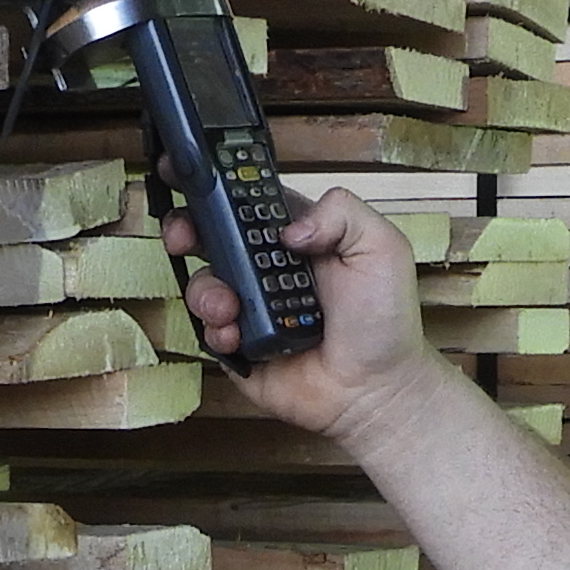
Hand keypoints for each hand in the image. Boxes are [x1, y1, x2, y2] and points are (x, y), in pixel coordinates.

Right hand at [165, 184, 448, 443]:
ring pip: (205, 283)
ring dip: (207, 290)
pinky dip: (216, 331)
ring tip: (230, 306)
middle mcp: (267, 268)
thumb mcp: (381, 248)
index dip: (220, 189)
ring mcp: (250, 306)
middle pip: (212, 237)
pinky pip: (208, 332)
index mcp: (297, 237)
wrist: (376, 389)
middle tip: (184, 236)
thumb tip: (289, 229)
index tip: (196, 180)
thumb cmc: (386, 321)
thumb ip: (342, 214)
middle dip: (187, 229)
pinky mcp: (239, 346)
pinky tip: (238, 336)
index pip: (250, 202)